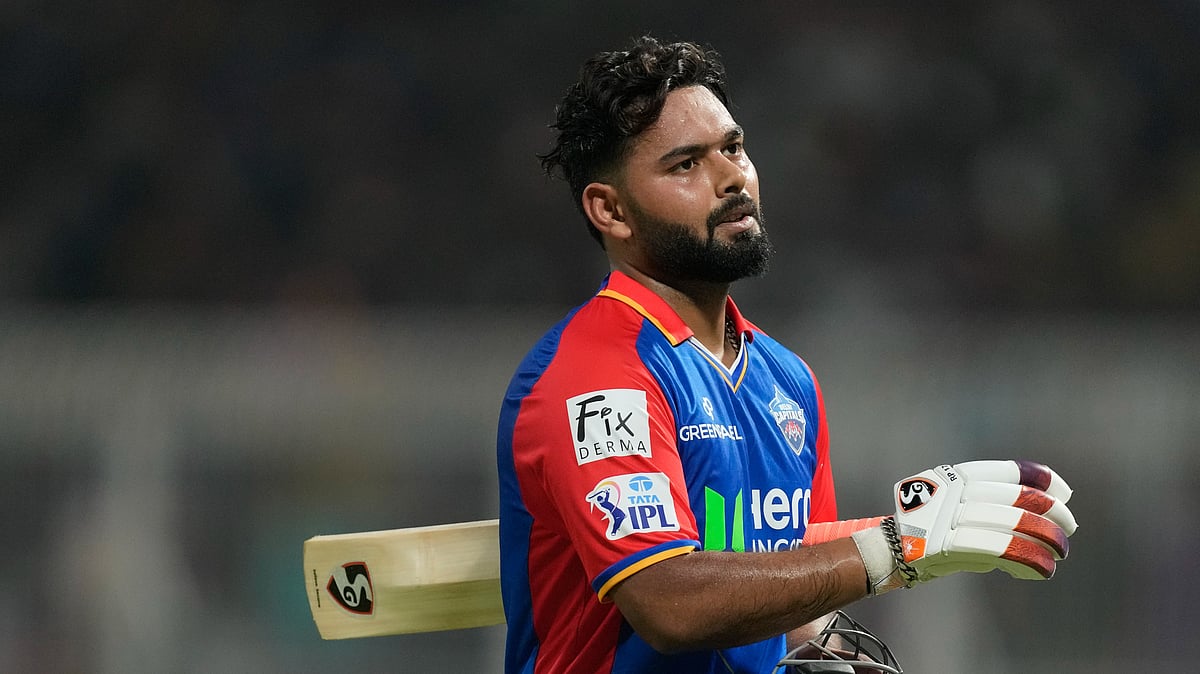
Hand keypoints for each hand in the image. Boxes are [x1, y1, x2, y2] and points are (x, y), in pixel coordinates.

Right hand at [852, 460, 1076, 593]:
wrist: (888, 552)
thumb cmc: (931, 533)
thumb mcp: (957, 508)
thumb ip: (992, 507)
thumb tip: (1044, 513)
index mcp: (957, 475)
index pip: (1008, 472)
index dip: (1041, 480)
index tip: (1065, 492)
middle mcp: (953, 490)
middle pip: (1016, 498)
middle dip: (1051, 513)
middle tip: (1069, 529)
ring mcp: (947, 515)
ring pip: (1012, 523)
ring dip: (1044, 539)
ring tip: (1061, 552)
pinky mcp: (944, 543)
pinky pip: (996, 548)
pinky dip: (1026, 559)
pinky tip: (1043, 569)